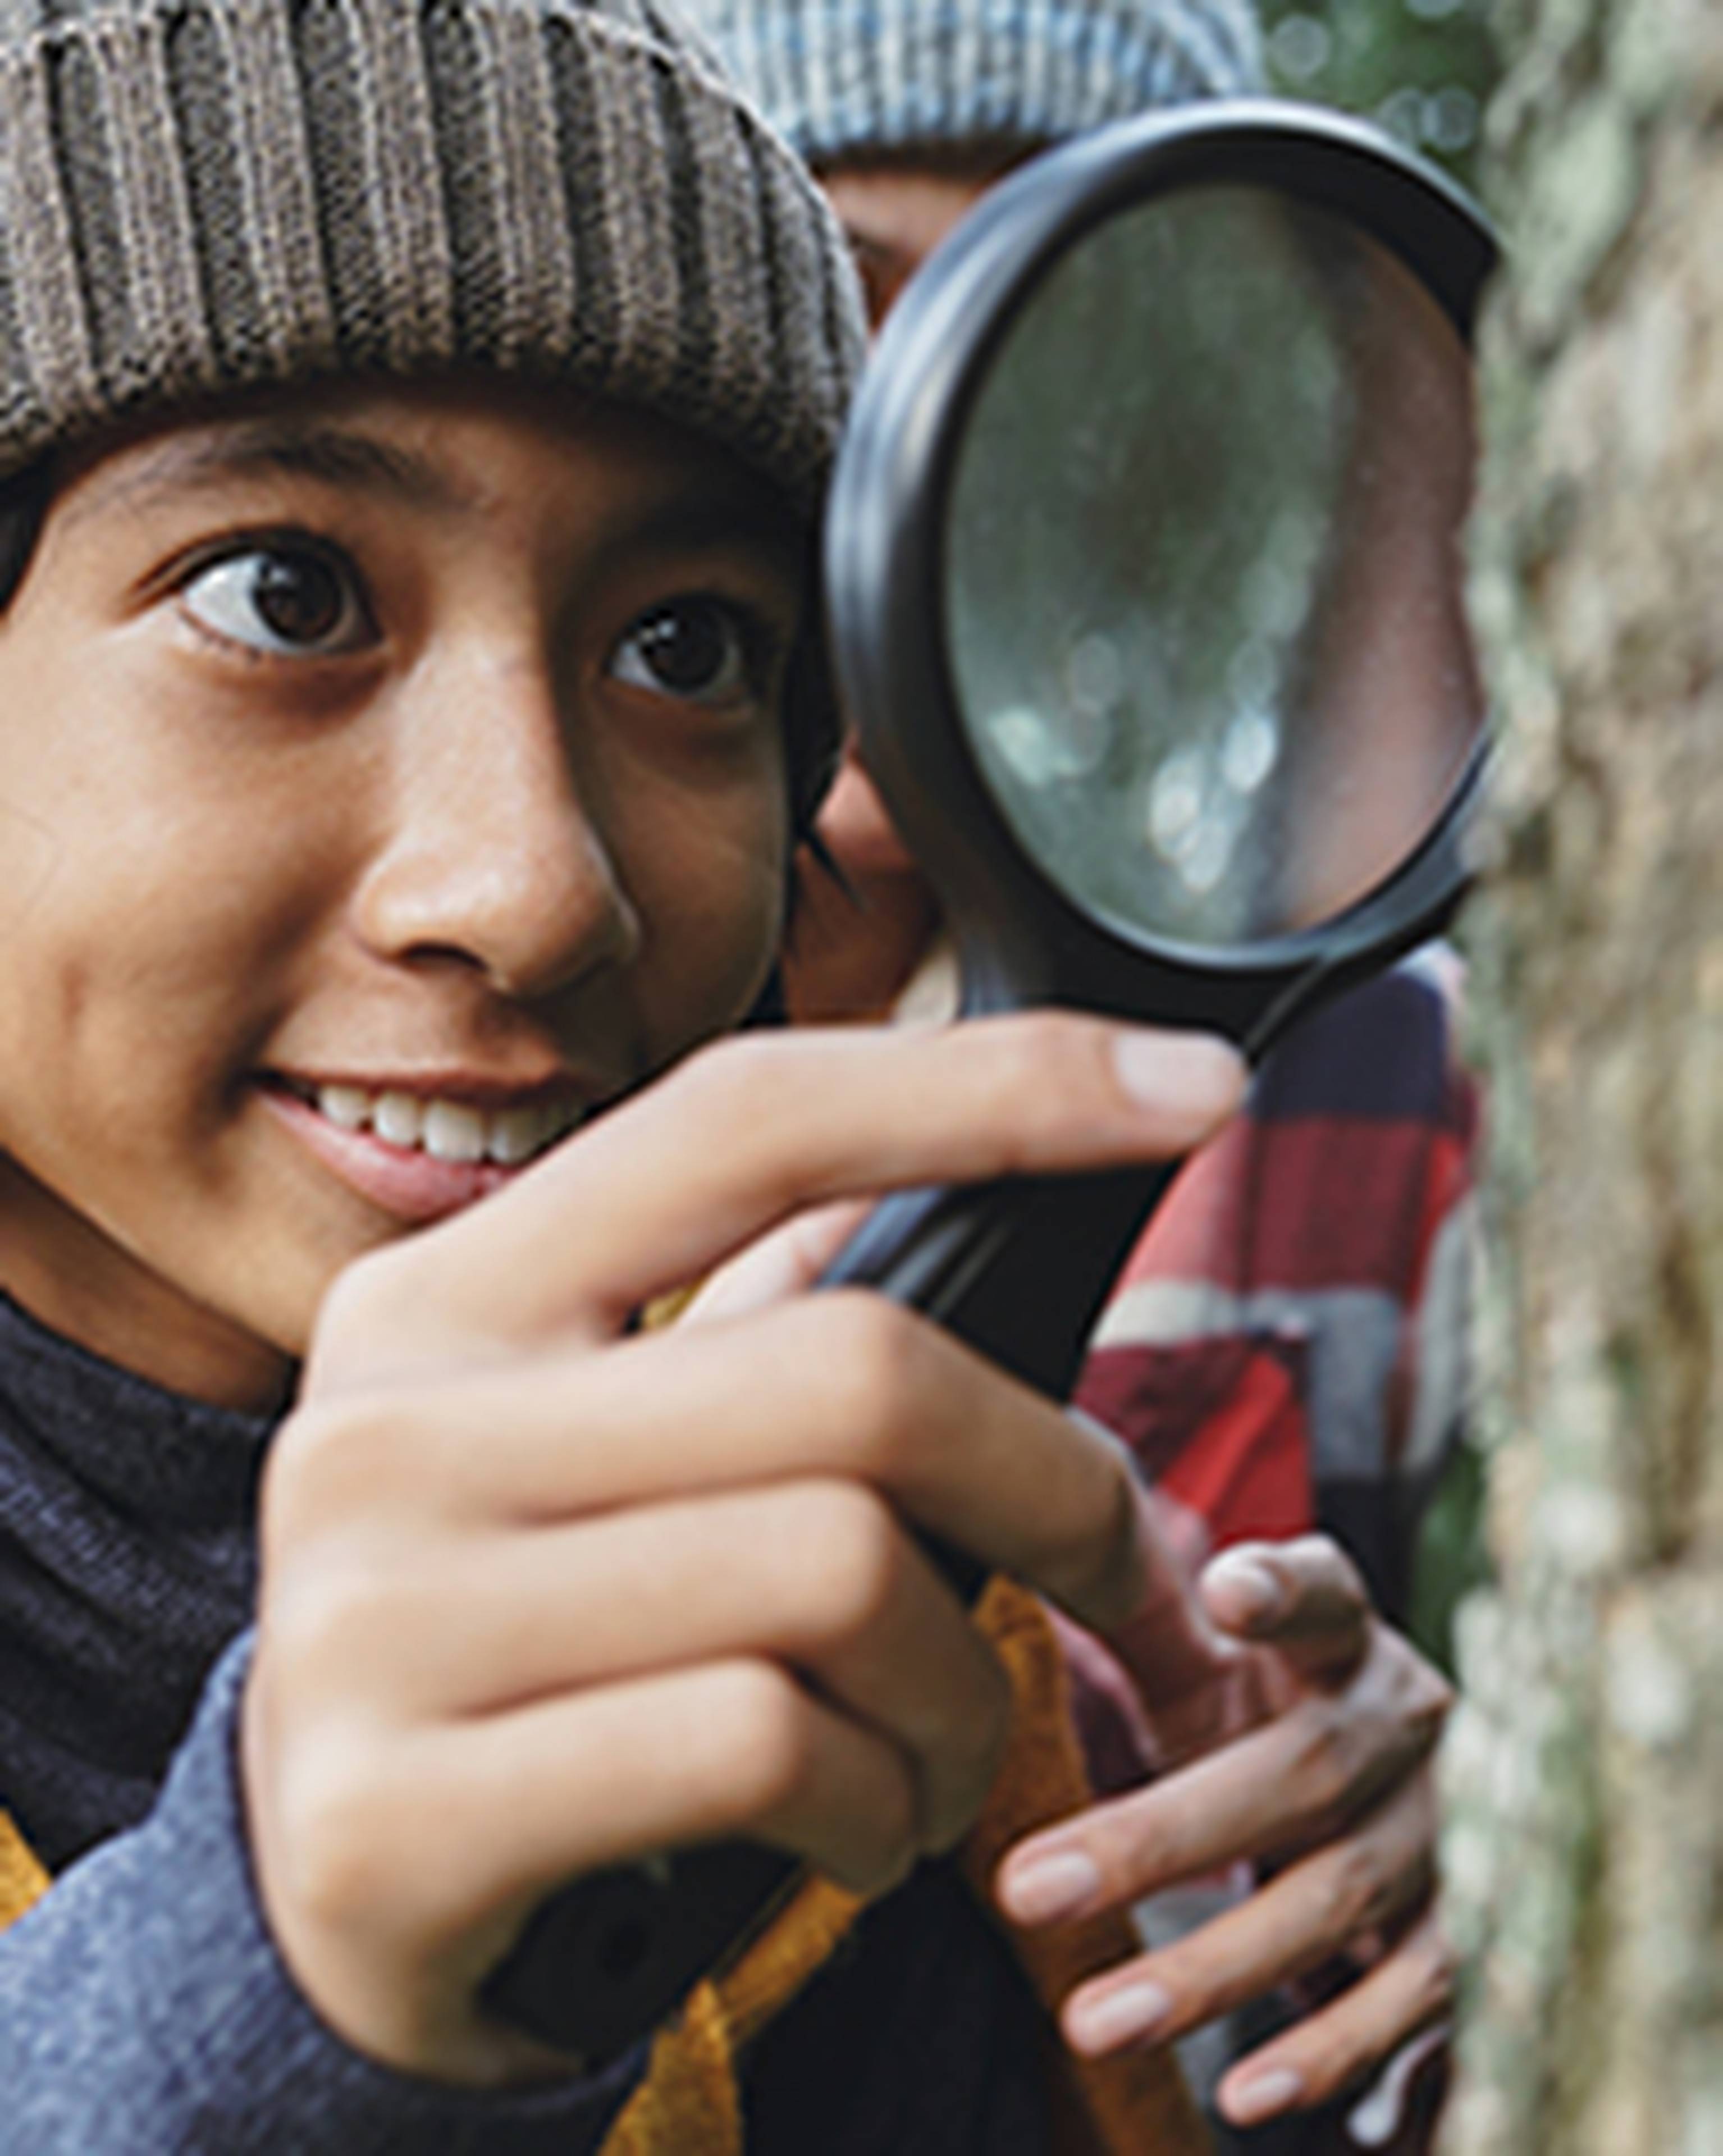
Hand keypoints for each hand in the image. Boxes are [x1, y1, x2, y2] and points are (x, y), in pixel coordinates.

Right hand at [241, 1017, 1242, 2083]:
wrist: (332, 1893)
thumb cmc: (531, 1633)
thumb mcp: (589, 1441)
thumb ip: (742, 1310)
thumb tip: (975, 1146)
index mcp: (447, 1294)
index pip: (747, 1120)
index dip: (993, 1085)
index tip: (1194, 1093)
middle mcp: (390, 1428)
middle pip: (854, 1372)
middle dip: (1053, 1481)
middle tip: (1110, 1566)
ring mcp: (375, 1621)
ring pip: (843, 1576)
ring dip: (964, 1689)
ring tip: (936, 1743)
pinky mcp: (399, 1816)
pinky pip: (772, 1745)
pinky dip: (883, 1799)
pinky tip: (860, 1824)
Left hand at [994, 1530, 1453, 2130]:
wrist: (1402, 1803)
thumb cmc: (1277, 1714)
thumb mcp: (1216, 1662)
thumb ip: (1144, 1616)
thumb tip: (1033, 1544)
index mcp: (1347, 1640)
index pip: (1326, 1593)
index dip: (1283, 1590)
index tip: (1226, 1592)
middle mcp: (1411, 1727)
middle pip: (1295, 1774)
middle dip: (1157, 1840)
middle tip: (1026, 1890)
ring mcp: (1451, 1835)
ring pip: (1338, 1900)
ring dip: (1214, 1969)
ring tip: (1095, 2019)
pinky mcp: (1468, 1937)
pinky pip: (1406, 2003)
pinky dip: (1331, 2053)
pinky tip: (1247, 2095)